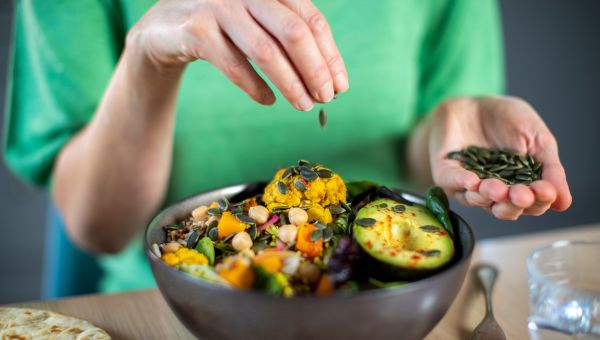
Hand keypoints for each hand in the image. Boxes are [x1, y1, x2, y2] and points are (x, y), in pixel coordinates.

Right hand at [126, 0, 348, 110]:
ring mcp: (220, 7)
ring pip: (266, 51)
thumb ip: (288, 40)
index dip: (330, 55)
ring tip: (304, 105)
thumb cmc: (223, 27)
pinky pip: (233, 64)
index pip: (312, 20)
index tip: (340, 85)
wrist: (163, 28)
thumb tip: (329, 78)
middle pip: (295, 33)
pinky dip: (254, 86)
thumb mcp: (258, 23)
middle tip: (326, 98)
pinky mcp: (196, 29)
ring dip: (290, 83)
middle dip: (315, 70)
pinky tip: (268, 100)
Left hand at [426, 96, 571, 219]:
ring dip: (489, 195)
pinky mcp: (446, 173)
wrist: (474, 102)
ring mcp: (468, 185)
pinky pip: (452, 182)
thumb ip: (550, 169)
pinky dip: (461, 182)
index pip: (532, 204)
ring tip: (497, 188)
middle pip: (505, 210)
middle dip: (514, 203)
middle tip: (521, 195)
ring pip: (478, 200)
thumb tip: (565, 202)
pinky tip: (472, 180)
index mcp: (520, 187)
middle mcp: (494, 192)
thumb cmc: (509, 120)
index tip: (545, 190)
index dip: (539, 200)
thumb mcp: (538, 140)